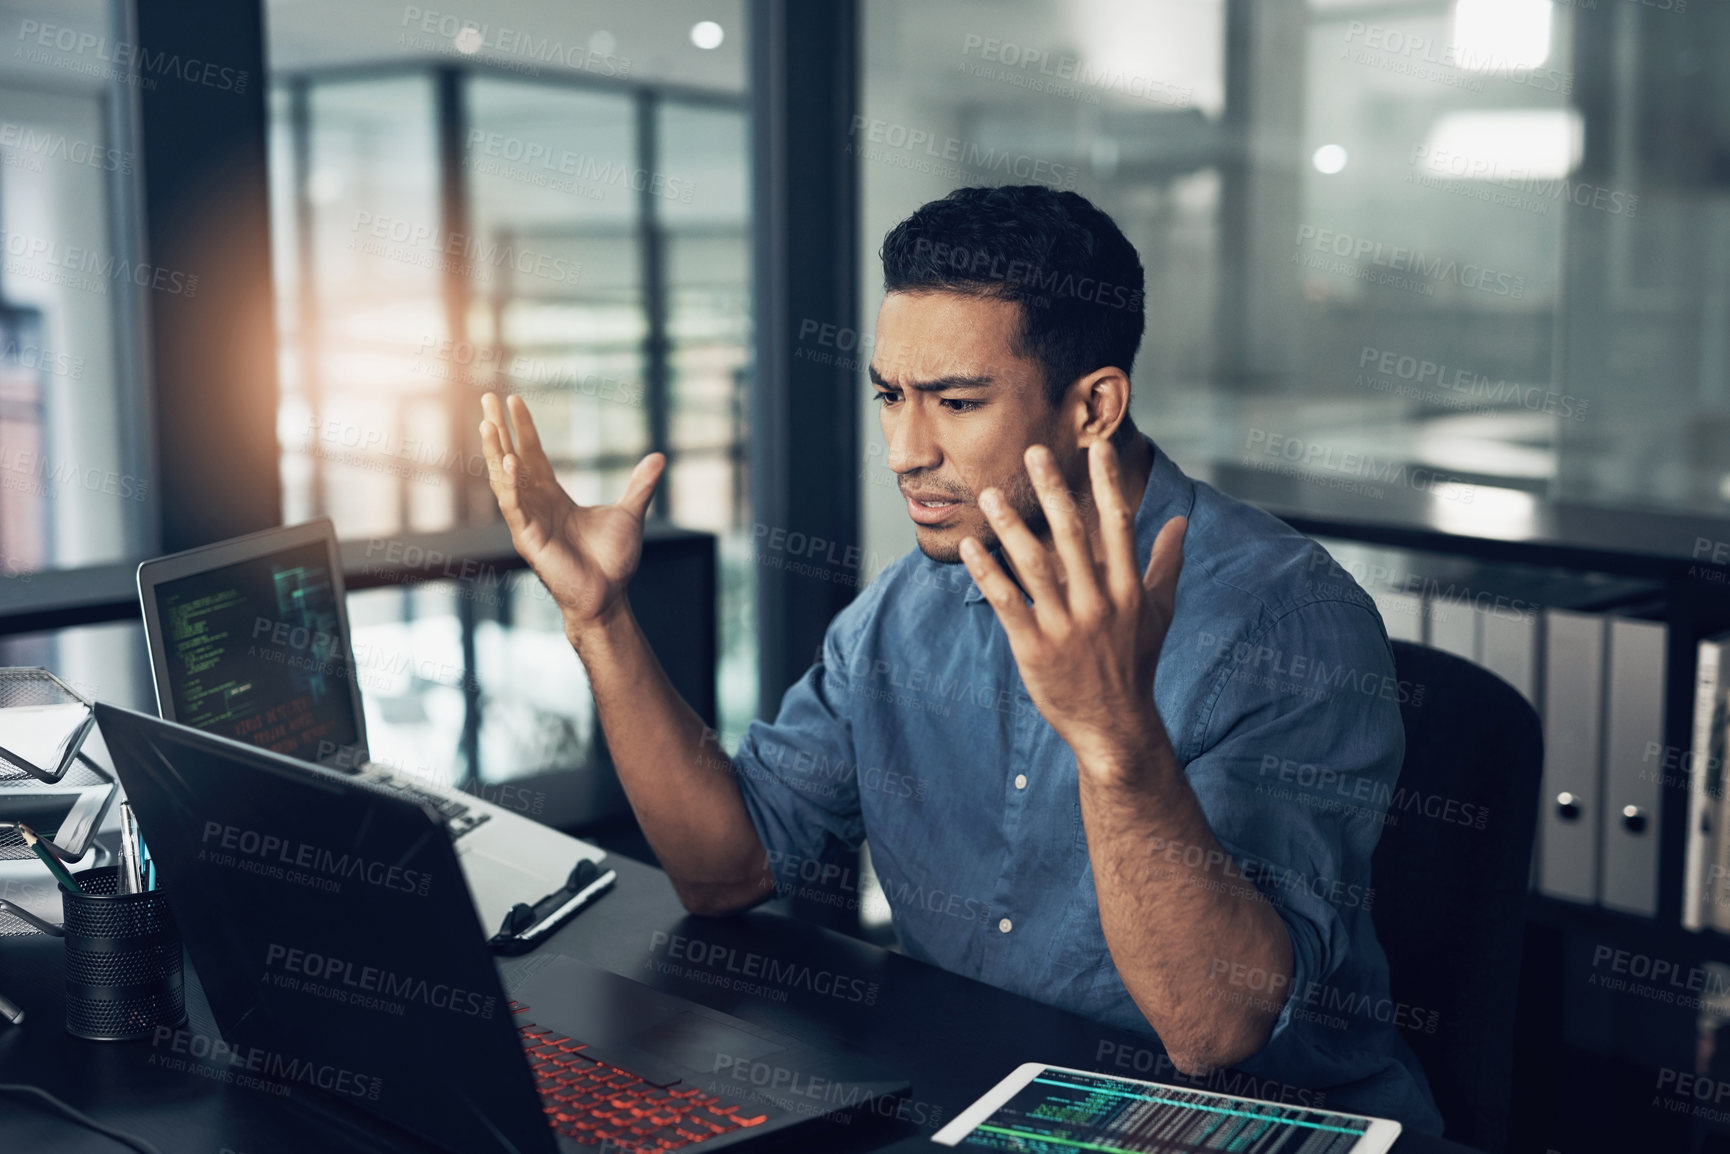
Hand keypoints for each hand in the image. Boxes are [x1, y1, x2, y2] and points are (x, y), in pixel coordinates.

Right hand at [479, 392, 663, 636]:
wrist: (610, 595)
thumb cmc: (613, 560)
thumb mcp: (629, 514)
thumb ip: (640, 486)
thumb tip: (659, 457)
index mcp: (553, 497)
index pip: (533, 454)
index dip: (523, 428)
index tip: (514, 399)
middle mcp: (536, 505)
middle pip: (511, 459)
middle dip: (498, 430)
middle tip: (486, 397)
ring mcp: (528, 521)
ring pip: (505, 480)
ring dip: (495, 452)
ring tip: (487, 424)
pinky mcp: (529, 539)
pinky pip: (515, 506)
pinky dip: (511, 484)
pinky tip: (509, 462)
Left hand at [959, 441, 1185, 767]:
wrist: (1114, 726)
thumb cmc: (1135, 664)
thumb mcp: (1159, 613)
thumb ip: (1166, 563)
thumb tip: (1181, 521)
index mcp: (1128, 590)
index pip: (1118, 525)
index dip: (1108, 483)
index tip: (1099, 446)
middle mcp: (1099, 603)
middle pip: (1073, 536)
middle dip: (1054, 491)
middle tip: (1033, 452)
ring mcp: (1067, 626)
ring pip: (1035, 566)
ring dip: (1011, 526)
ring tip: (989, 494)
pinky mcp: (1036, 648)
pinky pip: (1008, 602)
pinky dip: (987, 573)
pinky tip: (971, 546)